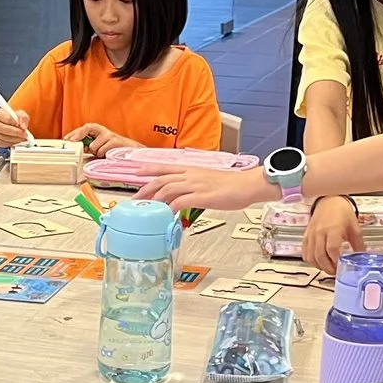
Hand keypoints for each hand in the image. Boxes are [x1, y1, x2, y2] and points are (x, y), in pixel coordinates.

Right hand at [0, 106, 32, 148]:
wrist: (3, 125)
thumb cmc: (11, 118)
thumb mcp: (18, 113)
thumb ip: (23, 117)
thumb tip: (24, 126)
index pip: (7, 118)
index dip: (16, 123)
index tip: (22, 125)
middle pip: (6, 129)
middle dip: (17, 132)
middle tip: (25, 134)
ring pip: (6, 138)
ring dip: (17, 139)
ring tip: (23, 137)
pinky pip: (6, 144)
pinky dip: (14, 143)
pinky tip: (19, 140)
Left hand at [65, 121, 133, 156]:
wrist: (130, 152)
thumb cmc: (112, 150)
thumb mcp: (98, 147)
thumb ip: (88, 146)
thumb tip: (75, 149)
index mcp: (98, 131)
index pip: (84, 128)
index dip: (74, 133)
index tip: (66, 139)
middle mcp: (103, 130)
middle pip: (87, 128)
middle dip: (78, 135)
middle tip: (72, 141)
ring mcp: (109, 135)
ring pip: (93, 146)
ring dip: (95, 152)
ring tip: (102, 154)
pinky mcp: (114, 141)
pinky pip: (101, 150)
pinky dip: (102, 155)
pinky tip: (107, 154)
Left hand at [139, 167, 268, 211]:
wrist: (248, 185)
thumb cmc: (232, 185)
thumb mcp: (207, 182)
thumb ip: (193, 188)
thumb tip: (182, 198)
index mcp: (192, 170)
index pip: (165, 167)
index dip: (149, 169)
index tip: (136, 171)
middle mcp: (191, 175)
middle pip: (162, 179)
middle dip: (145, 189)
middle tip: (134, 199)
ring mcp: (196, 185)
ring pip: (168, 188)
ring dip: (155, 199)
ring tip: (147, 209)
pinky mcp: (203, 196)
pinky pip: (181, 201)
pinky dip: (171, 208)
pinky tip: (167, 215)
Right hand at [303, 198, 361, 277]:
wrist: (329, 201)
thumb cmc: (342, 213)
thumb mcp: (354, 227)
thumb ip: (358, 244)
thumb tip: (362, 258)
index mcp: (333, 229)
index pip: (332, 249)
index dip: (336, 261)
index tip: (341, 267)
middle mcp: (320, 232)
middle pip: (320, 256)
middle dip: (328, 268)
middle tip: (335, 272)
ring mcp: (311, 235)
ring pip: (311, 257)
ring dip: (320, 266)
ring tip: (328, 268)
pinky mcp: (306, 237)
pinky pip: (305, 253)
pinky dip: (312, 261)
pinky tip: (319, 262)